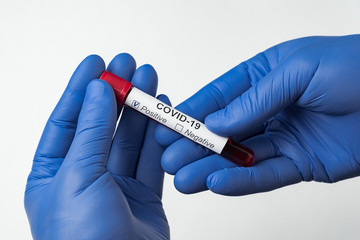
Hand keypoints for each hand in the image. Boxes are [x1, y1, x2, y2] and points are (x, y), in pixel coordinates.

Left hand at [25, 54, 169, 238]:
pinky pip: (151, 158)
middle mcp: (84, 177)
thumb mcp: (78, 176)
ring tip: (150, 79)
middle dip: (116, 94)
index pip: (67, 121)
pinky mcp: (144, 196)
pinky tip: (163, 112)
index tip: (97, 63)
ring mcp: (116, 186)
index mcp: (53, 174)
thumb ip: (92, 131)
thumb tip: (100, 90)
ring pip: (129, 138)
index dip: (82, 90)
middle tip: (129, 65)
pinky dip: (158, 135)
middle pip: (103, 125)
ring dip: (140, 109)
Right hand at [155, 34, 359, 195]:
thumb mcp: (298, 70)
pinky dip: (242, 181)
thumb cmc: (356, 67)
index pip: (219, 96)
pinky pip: (267, 174)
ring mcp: (284, 137)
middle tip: (169, 159)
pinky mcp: (301, 163)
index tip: (167, 125)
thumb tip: (216, 122)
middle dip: (195, 145)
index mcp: (265, 76)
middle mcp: (270, 108)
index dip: (192, 112)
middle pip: (225, 130)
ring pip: (241, 156)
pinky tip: (217, 184)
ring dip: (211, 168)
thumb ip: (254, 100)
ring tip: (184, 179)